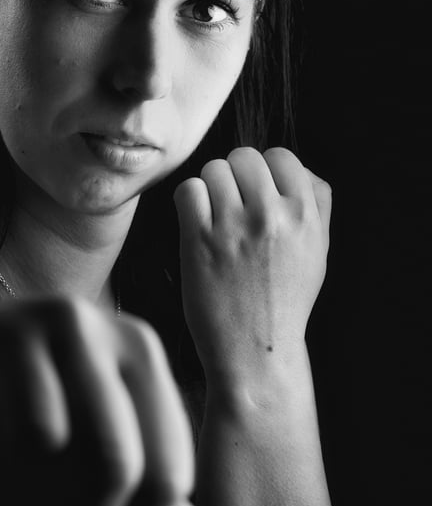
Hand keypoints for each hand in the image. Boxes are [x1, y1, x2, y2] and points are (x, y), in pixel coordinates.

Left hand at [173, 146, 331, 384]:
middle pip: (244, 156)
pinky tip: (196, 223)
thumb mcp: (317, 251)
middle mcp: (271, 217)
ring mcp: (234, 227)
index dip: (266, 169)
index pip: (281, 156)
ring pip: (213, 169)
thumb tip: (299, 168)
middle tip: (232, 204)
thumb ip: (317, 205)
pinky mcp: (199, 240)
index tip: (258, 192)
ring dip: (210, 188)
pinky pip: (188, 189)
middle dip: (235, 175)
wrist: (256, 349)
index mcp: (305, 216)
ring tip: (215, 217)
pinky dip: (189, 201)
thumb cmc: (285, 298)